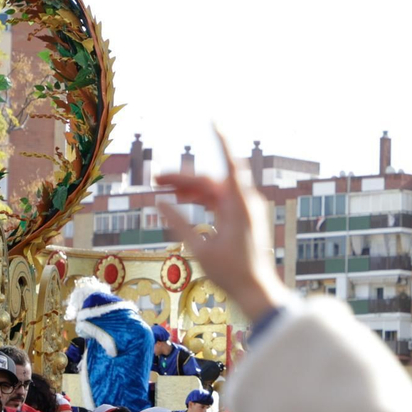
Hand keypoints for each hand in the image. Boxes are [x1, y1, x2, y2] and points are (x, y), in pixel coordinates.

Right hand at [155, 130, 289, 321]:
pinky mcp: (242, 218)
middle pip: (211, 180)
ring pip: (213, 190)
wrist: (256, 291)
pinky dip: (201, 200)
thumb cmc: (231, 272)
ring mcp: (245, 209)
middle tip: (155, 179)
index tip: (213, 119)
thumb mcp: (199, 248)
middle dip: (183, 179)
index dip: (220, 140)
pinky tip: (180, 201)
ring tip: (161, 190)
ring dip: (189, 189)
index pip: (230, 163)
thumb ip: (179, 223)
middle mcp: (245, 202)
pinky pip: (219, 201)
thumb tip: (158, 203)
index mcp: (239, 205)